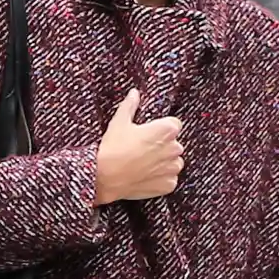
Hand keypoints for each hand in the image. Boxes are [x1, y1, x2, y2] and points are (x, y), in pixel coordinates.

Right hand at [94, 89, 183, 204]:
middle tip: (143, 150)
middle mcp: (174, 148)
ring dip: (164, 162)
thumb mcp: (119, 122)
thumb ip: (130, 106)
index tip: (150, 133)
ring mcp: (172, 168)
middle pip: (174, 144)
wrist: (104, 176)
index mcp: (166, 129)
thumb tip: (134, 93)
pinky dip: (161, 179)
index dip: (161, 128)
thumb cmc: (113, 148)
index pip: (174, 124)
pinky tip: (145, 176)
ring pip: (173, 162)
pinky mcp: (168, 185)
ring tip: (144, 164)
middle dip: (162, 146)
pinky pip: (170, 179)